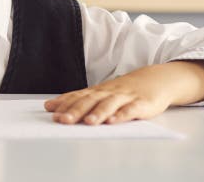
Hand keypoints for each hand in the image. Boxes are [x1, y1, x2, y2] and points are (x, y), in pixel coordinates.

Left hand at [43, 64, 174, 124]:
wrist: (153, 80)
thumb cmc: (122, 91)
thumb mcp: (100, 94)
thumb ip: (78, 101)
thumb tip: (52, 108)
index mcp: (97, 91)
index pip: (78, 96)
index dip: (64, 103)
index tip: (50, 110)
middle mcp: (108, 92)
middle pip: (90, 101)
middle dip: (75, 110)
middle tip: (62, 120)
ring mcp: (124, 97)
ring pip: (109, 104)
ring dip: (98, 113)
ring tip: (88, 122)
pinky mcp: (141, 104)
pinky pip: (131, 110)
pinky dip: (122, 115)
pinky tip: (114, 121)